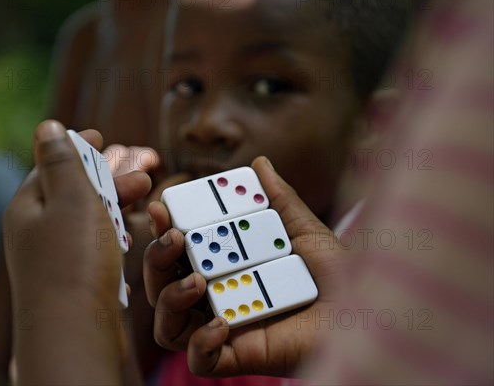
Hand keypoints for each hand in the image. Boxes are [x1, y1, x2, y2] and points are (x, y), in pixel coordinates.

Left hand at [3, 120, 150, 383]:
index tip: (103, 136)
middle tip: (148, 162)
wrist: (75, 332)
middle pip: (78, 188)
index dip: (80, 147)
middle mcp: (38, 230)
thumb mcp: (70, 199)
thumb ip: (62, 161)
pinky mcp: (77, 277)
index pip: (54, 164)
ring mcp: (57, 255)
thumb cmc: (74, 262)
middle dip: (112, 171)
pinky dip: (117, 226)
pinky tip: (134, 225)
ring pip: (91, 215)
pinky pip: (97, 241)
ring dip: (120, 197)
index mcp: (29, 206)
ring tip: (148, 188)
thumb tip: (47, 127)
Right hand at [143, 156, 343, 376]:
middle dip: (155, 259)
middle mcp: (216, 296)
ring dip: (169, 298)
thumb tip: (260, 162)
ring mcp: (223, 329)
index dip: (163, 228)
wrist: (366, 314)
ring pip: (167, 324)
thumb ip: (279, 199)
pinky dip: (199, 343)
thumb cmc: (336, 273)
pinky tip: (221, 325)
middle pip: (161, 285)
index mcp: (224, 266)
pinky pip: (197, 359)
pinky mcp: (236, 358)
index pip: (179, 250)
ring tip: (196, 282)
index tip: (161, 206)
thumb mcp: (304, 231)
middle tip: (173, 238)